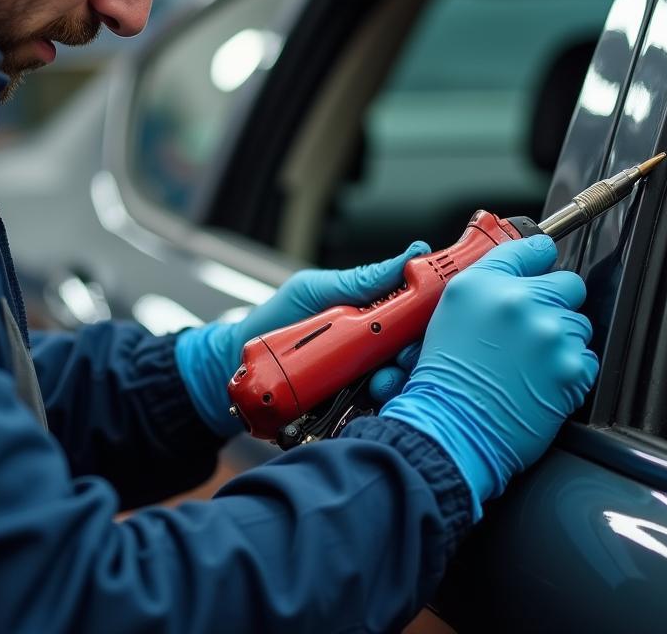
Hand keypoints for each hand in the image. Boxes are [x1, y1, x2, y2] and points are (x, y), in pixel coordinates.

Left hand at [176, 241, 430, 435]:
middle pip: (417, 355)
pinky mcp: (350, 410)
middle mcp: (375, 349)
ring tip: (379, 383)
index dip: (432, 321)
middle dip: (416, 357)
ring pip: (401, 387)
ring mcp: (363, 380)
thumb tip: (414, 253)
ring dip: (397, 385)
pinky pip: (376, 414)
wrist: (234, 365)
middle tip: (401, 358)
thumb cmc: (277, 319)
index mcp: (375, 316)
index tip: (431, 321)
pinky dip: (378, 410)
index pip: (419, 318)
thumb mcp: (316, 290)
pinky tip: (370, 405)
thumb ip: (360, 279)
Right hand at [379, 235, 597, 519]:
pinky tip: (541, 381)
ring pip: (579, 324)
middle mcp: (516, 300)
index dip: (540, 258)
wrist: (453, 427)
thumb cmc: (446, 379)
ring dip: (562, 340)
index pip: (531, 249)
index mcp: (482, 283)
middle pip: (567, 283)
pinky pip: (587, 358)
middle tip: (534, 327)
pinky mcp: (571, 366)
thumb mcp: (451, 313)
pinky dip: (571, 370)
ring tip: (530, 363)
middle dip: (556, 303)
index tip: (542, 264)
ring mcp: (548, 332)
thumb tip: (522, 275)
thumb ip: (488, 286)